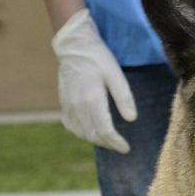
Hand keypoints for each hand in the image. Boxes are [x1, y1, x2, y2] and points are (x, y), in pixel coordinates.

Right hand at [51, 9, 136, 152]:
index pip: (104, 130)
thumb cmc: (98, 58)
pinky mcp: (63, 104)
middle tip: (121, 147)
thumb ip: (124, 97)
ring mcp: (68, 106)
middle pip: (92, 135)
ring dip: (95, 140)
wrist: (74, 47)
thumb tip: (131, 119)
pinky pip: (71, 126)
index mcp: (92, 99)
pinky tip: (91, 131)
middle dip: (107, 144)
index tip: (126, 149)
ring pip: (81, 133)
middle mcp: (77, 106)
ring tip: (109, 141)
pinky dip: (82, 133)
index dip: (116, 143)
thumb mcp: (116, 74)